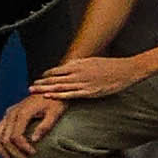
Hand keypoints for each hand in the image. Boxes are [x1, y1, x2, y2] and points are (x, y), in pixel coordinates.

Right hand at [0, 92, 65, 157]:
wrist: (51, 88)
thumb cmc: (56, 100)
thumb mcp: (55, 112)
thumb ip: (45, 126)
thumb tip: (34, 140)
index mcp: (22, 113)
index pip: (16, 136)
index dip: (22, 147)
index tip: (33, 153)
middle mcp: (12, 113)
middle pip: (5, 137)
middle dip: (14, 151)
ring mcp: (9, 113)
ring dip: (2, 148)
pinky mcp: (10, 114)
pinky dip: (0, 141)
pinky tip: (6, 150)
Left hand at [29, 51, 148, 101]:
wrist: (128, 70)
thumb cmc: (112, 66)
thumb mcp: (94, 61)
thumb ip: (81, 65)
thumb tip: (71, 66)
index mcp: (80, 64)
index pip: (58, 70)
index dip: (47, 75)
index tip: (39, 78)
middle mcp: (79, 72)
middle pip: (55, 78)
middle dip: (41, 83)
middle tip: (30, 87)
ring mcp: (84, 82)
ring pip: (59, 86)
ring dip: (45, 89)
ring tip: (34, 92)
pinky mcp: (89, 91)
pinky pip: (70, 94)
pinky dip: (58, 94)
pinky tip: (49, 96)